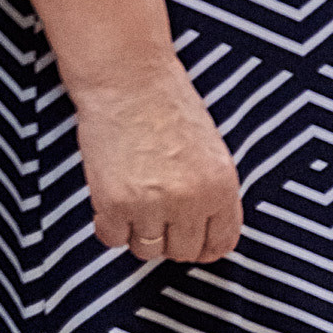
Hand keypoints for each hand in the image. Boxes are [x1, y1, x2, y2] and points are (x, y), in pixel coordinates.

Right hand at [72, 60, 242, 263]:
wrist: (128, 79)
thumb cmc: (167, 105)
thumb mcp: (210, 150)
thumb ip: (211, 193)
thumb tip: (205, 231)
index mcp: (222, 186)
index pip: (222, 243)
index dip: (205, 246)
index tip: (192, 241)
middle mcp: (191, 200)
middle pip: (184, 252)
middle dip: (170, 238)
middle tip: (157, 214)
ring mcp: (152, 205)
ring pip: (148, 251)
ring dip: (139, 232)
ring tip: (135, 198)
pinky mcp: (115, 205)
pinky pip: (113, 239)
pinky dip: (110, 225)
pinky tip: (113, 200)